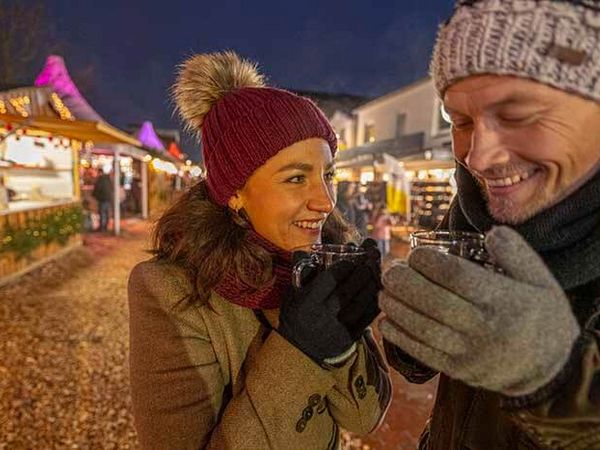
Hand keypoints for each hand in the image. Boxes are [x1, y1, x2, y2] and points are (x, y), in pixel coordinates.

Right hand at [279, 240, 381, 363]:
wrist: (300, 350)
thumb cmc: (297, 315)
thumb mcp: (292, 294)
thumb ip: (301, 273)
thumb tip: (307, 251)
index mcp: (307, 302)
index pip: (330, 279)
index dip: (344, 266)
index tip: (351, 257)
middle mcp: (323, 316)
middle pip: (349, 289)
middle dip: (362, 270)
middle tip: (370, 258)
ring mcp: (339, 329)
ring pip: (362, 302)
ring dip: (372, 282)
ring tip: (376, 269)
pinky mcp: (351, 338)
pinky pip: (368, 316)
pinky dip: (375, 299)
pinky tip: (378, 288)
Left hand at [378, 226, 579, 395]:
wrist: (549, 369)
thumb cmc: (540, 316)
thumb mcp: (540, 279)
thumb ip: (516, 253)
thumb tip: (491, 233)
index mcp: (502, 300)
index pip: (457, 277)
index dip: (429, 262)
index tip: (416, 254)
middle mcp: (482, 327)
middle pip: (433, 302)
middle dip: (404, 283)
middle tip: (390, 270)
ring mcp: (468, 352)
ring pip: (423, 328)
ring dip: (396, 307)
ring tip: (384, 291)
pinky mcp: (457, 369)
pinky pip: (422, 353)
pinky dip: (399, 337)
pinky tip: (385, 320)